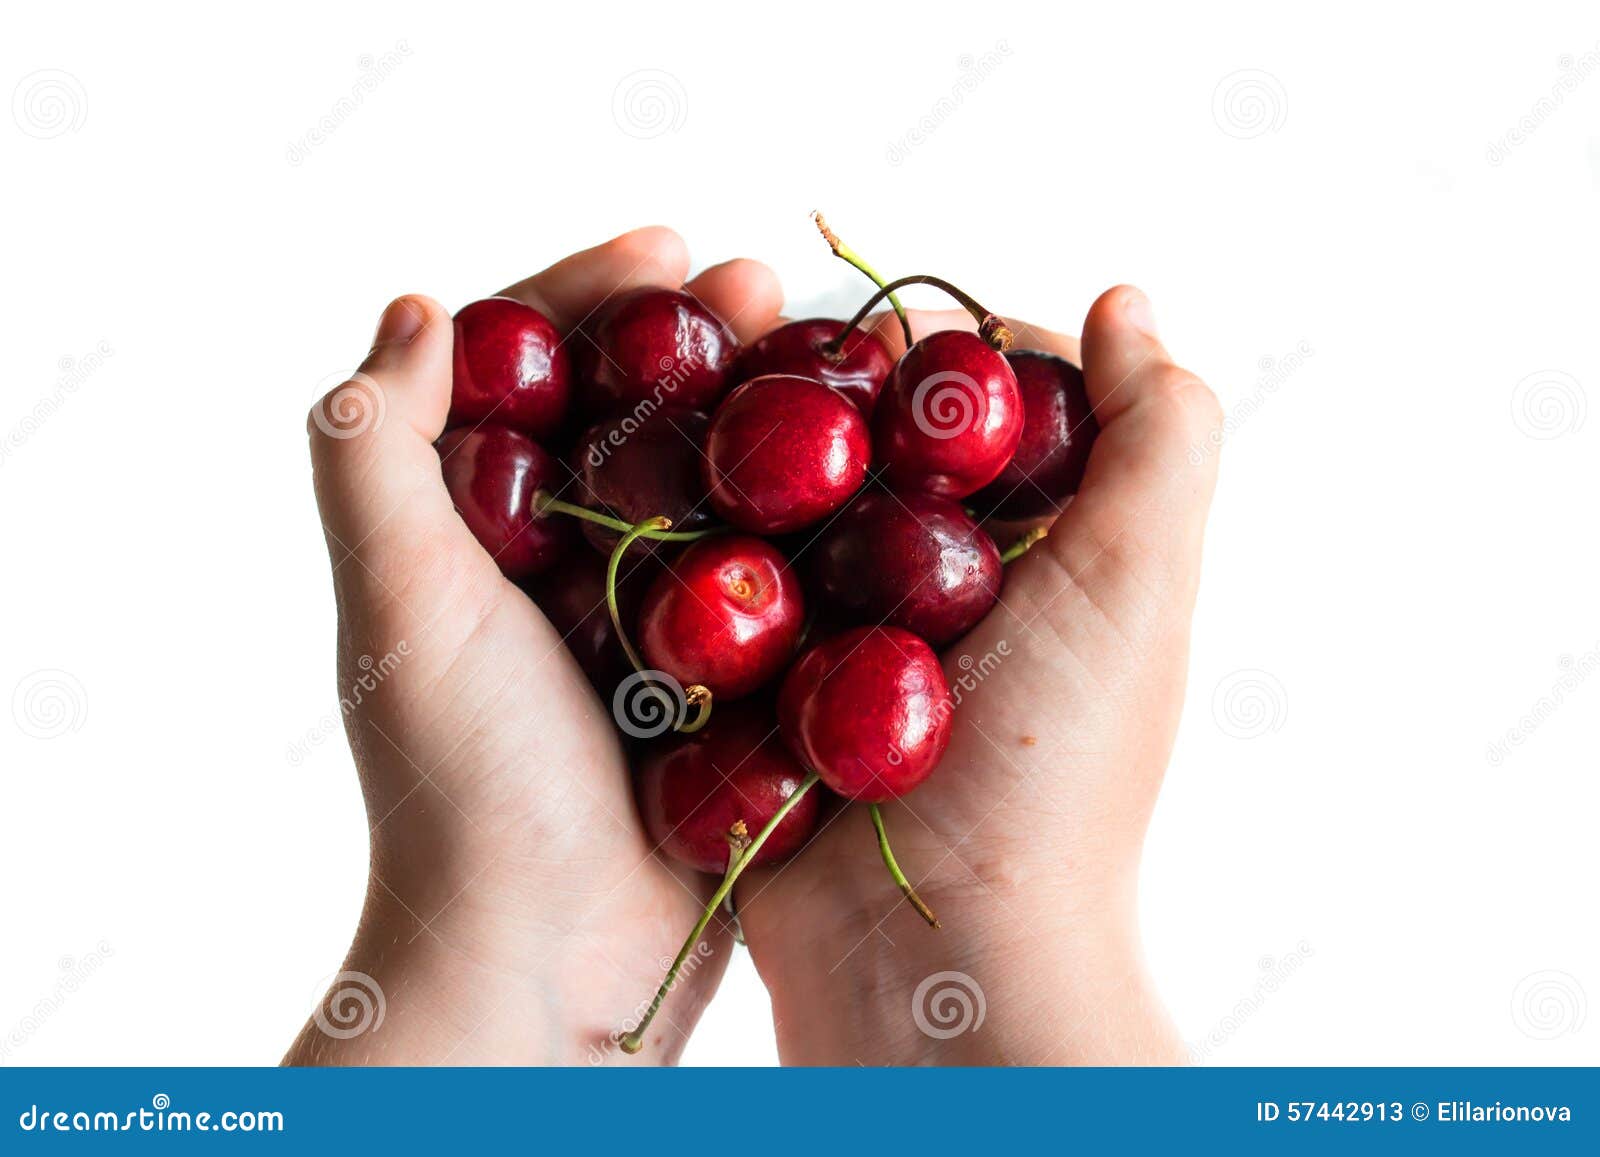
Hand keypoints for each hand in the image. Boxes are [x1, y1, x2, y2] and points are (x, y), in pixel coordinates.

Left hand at [285, 228, 783, 1064]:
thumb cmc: (466, 784)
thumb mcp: (400, 602)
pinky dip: (810, 512)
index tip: (665, 247)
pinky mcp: (715, 680)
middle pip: (631, 411)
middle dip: (698, 335)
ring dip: (764, 412)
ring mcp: (639, 623)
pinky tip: (868, 472)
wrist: (551, 960)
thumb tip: (418, 305)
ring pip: (709, 480)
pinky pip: (766, 567)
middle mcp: (551, 567)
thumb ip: (377, 450)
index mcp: (469, 534)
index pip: (523, 371)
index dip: (587, 292)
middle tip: (769, 288)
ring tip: (837, 359)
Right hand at [737, 288, 1221, 1064]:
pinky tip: (646, 503)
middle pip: (876, 448)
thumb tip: (1127, 302)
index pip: (992, 404)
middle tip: (754, 370)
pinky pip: (721, 593)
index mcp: (1042, 554)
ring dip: (743, 468)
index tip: (880, 339)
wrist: (931, 956)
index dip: (945, 353)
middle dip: (823, 400)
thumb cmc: (1051, 775)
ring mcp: (847, 643)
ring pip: (787, 510)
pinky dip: (692, 549)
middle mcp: (947, 592)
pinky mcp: (766, 693)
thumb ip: (1158, 435)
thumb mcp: (1136, 588)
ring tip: (686, 420)